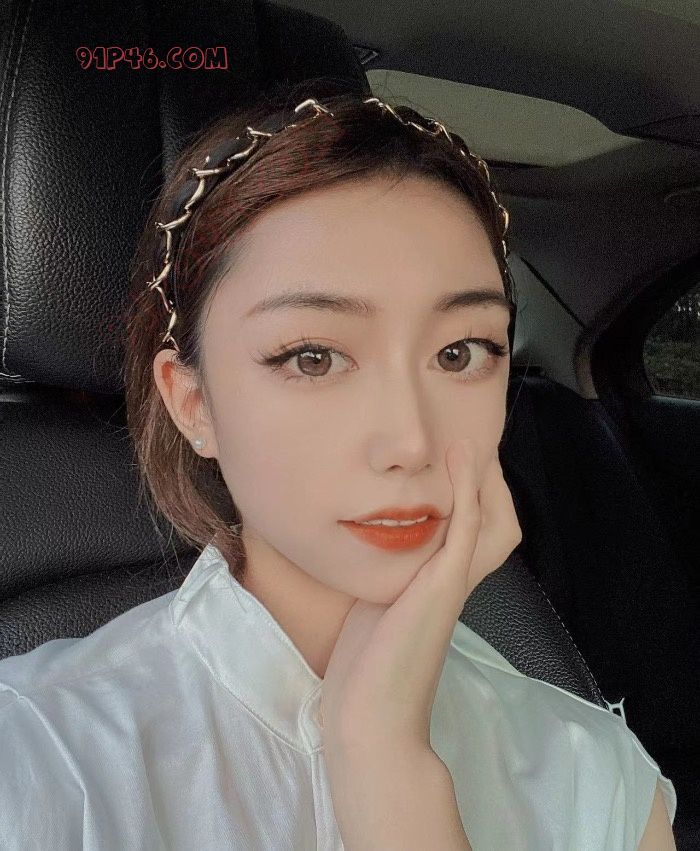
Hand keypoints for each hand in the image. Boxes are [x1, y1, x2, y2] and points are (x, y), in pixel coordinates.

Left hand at [320, 438, 521, 755]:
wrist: (369, 715)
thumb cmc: (367, 667)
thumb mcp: (377, 604)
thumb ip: (386, 575)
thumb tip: (371, 547)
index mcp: (442, 586)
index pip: (476, 533)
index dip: (476, 497)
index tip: (461, 462)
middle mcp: (455, 581)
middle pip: (498, 525)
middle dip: (490, 485)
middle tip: (477, 449)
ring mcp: (453, 583)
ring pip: (491, 521)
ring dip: (485, 480)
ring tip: (472, 445)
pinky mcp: (443, 585)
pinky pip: (466, 527)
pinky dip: (468, 489)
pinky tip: (461, 455)